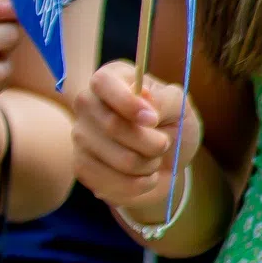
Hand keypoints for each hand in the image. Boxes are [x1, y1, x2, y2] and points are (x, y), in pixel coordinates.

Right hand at [72, 59, 192, 217]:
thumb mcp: (181, 106)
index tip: (153, 119)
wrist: (168, 158)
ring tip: (154, 158)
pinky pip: (111, 182)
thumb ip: (165, 99)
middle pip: (112, 125)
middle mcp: (88, 104)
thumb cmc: (173, 123)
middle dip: (151, 141)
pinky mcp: (82, 166)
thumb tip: (143, 98)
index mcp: (111, 78)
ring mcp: (80, 136)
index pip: (103, 83)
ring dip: (148, 164)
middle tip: (164, 143)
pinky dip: (139, 184)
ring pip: (117, 158)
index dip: (128, 102)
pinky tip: (145, 176)